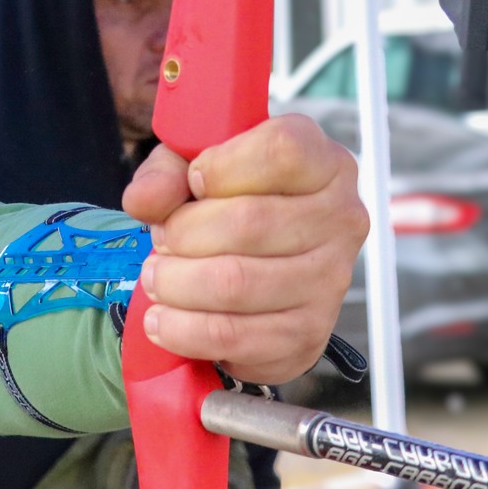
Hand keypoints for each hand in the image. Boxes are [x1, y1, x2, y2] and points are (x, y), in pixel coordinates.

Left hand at [122, 113, 367, 383]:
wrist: (249, 266)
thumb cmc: (228, 203)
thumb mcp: (192, 168)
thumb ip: (166, 173)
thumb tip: (146, 200)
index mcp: (324, 163)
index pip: (282, 152)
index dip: (221, 167)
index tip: (191, 181)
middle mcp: (340, 219)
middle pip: (249, 222)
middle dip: (182, 234)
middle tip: (161, 240)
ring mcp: (330, 281)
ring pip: (237, 283)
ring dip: (177, 284)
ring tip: (157, 277)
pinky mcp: (308, 333)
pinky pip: (235, 337)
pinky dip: (184, 330)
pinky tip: (164, 320)